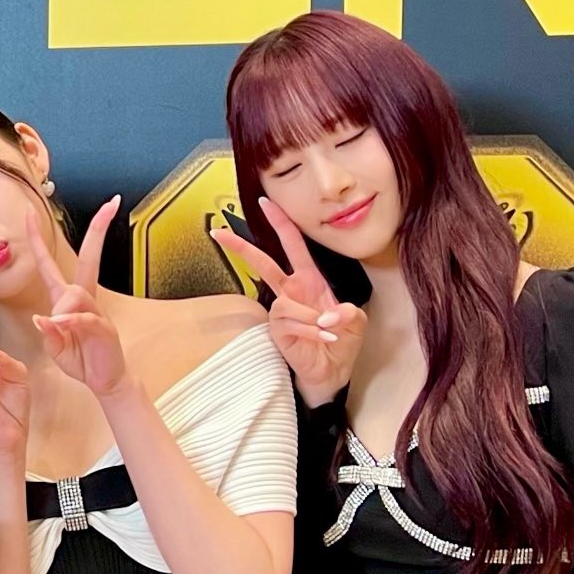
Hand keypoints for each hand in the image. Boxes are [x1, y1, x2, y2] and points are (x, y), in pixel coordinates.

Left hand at [25, 197, 127, 396]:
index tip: (31, 213)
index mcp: (67, 300)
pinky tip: (63, 324)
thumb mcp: (55, 346)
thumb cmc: (81, 360)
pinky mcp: (103, 329)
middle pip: (88, 259)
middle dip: (98, 231)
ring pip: (77, 293)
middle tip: (110, 206)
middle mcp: (84, 300)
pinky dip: (72, 320)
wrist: (105, 381)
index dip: (38, 239)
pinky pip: (86, 318)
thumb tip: (42, 318)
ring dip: (64, 307)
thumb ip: (48, 331)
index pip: (50, 263)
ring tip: (59, 327)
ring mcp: (96, 312)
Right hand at [212, 196, 365, 406]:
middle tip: (219, 233)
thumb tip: (331, 313)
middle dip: (241, 247)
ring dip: (312, 317)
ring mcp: (282, 311)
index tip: (266, 203)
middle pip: (263, 263)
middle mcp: (291, 292)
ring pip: (286, 303)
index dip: (281, 222)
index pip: (292, 245)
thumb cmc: (341, 340)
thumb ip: (347, 312)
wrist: (334, 370)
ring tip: (330, 331)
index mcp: (309, 280)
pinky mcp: (278, 330)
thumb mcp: (355, 320)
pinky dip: (311, 330)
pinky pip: (291, 322)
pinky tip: (325, 338)